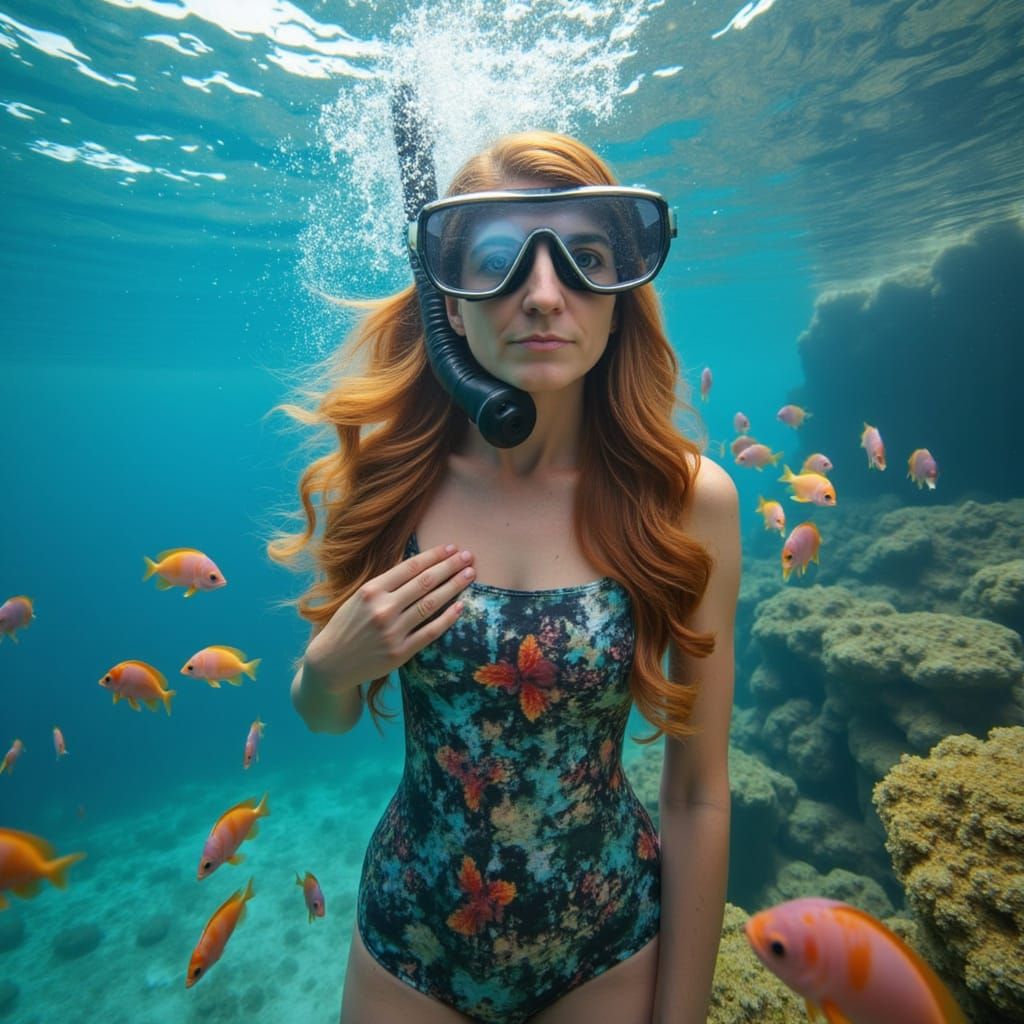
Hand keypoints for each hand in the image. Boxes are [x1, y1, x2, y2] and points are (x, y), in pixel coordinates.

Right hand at [305, 544, 474, 690]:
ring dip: (454, 586)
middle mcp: (382, 608)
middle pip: (425, 582)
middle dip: (450, 566)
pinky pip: (430, 632)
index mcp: (371, 591)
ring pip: (431, 603)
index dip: (434, 556)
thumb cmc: (346, 625)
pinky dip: (448, 618)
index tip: (451, 548)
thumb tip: (417, 565)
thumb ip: (385, 583)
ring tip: (469, 574)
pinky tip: (461, 606)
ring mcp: (392, 631)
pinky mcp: (400, 652)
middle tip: (468, 556)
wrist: (331, 663)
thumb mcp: (358, 597)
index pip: (410, 567)